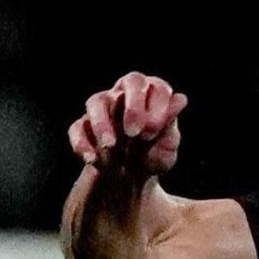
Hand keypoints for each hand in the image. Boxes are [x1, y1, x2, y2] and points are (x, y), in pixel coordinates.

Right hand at [67, 72, 188, 176]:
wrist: (132, 177)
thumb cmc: (154, 154)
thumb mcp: (167, 144)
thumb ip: (170, 124)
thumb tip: (180, 99)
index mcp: (152, 95)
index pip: (157, 87)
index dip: (157, 107)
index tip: (153, 133)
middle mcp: (127, 95)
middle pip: (131, 81)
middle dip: (133, 105)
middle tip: (134, 133)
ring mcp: (103, 108)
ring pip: (97, 102)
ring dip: (102, 124)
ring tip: (110, 146)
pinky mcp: (83, 126)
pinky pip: (78, 128)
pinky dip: (83, 143)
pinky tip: (93, 159)